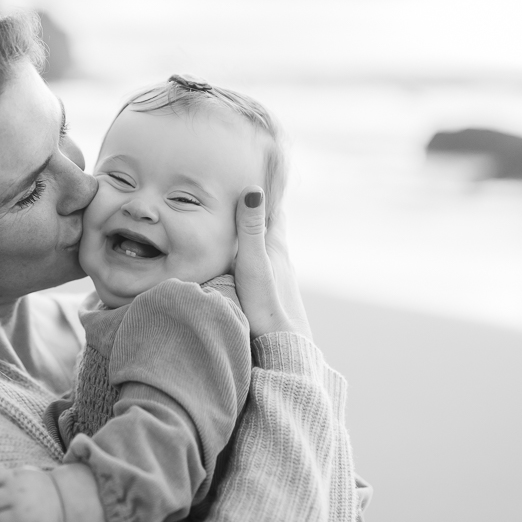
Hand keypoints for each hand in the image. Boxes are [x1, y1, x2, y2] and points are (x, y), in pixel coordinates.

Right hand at [233, 188, 310, 340]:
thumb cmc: (266, 306)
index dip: (268, 192)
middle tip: (244, 196)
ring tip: (239, 226)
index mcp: (276, 247)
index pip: (275, 210)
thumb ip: (251, 229)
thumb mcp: (253, 263)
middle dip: (260, 211)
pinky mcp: (276, 296)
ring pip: (268, 249)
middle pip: (272, 227)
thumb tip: (253, 189)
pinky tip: (245, 266)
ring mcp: (281, 279)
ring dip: (257, 236)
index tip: (261, 172)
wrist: (282, 348)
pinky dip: (255, 257)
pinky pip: (265, 267)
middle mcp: (283, 259)